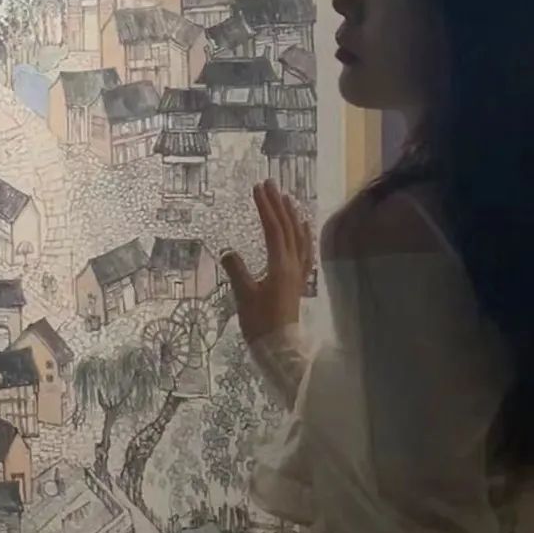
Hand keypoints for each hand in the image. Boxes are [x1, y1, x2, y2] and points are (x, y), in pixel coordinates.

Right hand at [221, 180, 313, 343]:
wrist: (280, 348)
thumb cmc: (260, 324)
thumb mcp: (243, 296)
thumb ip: (237, 272)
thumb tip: (228, 252)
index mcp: (280, 265)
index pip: (273, 229)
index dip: (265, 207)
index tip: (257, 189)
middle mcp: (294, 264)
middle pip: (287, 228)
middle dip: (277, 204)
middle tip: (269, 184)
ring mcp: (299, 272)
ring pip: (299, 236)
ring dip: (291, 215)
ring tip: (285, 197)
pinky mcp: (299, 280)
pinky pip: (305, 251)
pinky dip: (303, 235)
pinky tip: (302, 227)